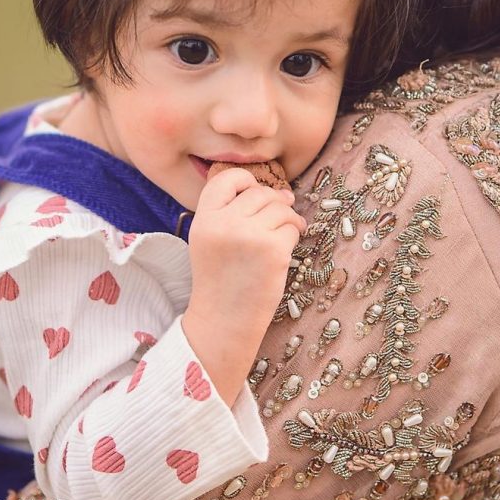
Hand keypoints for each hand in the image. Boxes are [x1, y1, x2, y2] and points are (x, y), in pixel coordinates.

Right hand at [182, 169, 305, 404]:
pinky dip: (294, 234)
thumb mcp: (209, 240)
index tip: (255, 193)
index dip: (245, 181)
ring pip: (280, 207)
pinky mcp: (274, 250)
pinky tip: (286, 248)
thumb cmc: (220, 281)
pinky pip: (293, 227)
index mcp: (204, 219)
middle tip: (279, 216)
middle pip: (259, 193)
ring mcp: (250, 235)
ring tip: (285, 232)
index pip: (226, 178)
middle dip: (274, 202)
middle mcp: (225, 223)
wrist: (224, 321)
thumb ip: (228, 213)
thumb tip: (280, 192)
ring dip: (288, 217)